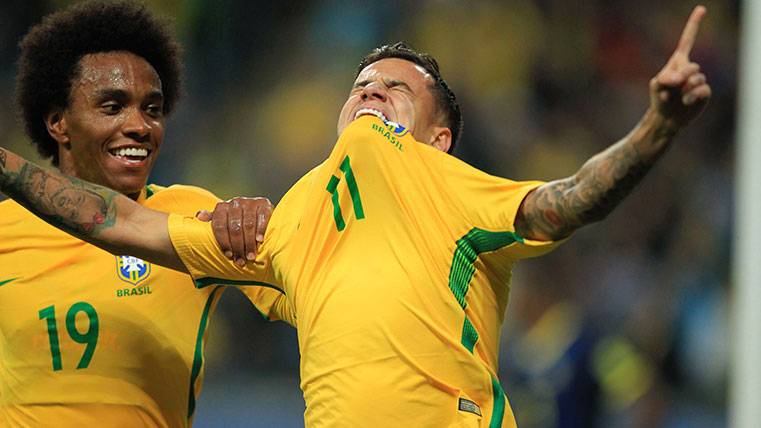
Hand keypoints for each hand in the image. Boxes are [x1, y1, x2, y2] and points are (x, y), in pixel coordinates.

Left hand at [196, 197, 272, 265]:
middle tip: (241, 260)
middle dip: (238, 246)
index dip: (224, 242)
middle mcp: (235, 202)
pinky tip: (260, 240)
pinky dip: (260, 230)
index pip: (220, 225)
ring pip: (248, 225)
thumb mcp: (223, 220)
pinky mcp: (264, 204)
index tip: (229, 255)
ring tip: (250, 256)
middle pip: (235, 227)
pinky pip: (262, 218)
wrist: (257, 210)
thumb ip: (212, 219)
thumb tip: (199, 216)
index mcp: (222, 207)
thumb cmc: (236, 220)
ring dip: (249, 243)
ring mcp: (250, 202)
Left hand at [650, 5, 710, 129]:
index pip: (687, 40)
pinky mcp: (703, 92)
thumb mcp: (656, 86)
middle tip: (674, 84)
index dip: (694, 25)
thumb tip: (679, 78)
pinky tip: (686, 101)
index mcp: (678, 62)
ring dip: (686, 88)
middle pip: (691, 66)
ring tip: (678, 96)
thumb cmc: (659, 99)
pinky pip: (703, 89)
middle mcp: (690, 69)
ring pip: (697, 79)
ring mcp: (698, 80)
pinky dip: (692, 96)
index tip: (701, 9)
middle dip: (682, 75)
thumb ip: (664, 78)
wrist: (666, 118)